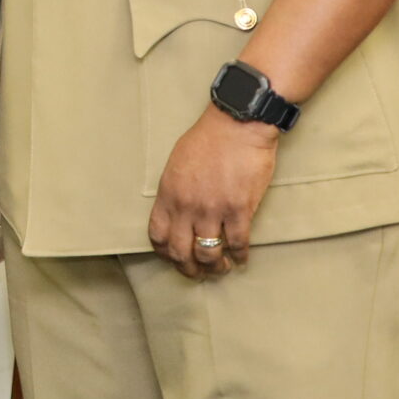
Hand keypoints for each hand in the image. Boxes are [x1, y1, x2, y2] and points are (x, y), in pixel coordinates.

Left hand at [149, 108, 277, 277]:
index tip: (174, 258)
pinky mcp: (239, 210)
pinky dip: (239, 257)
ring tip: (220, 268)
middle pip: (180, 251)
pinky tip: (241, 260)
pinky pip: (237, 243)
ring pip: (208, 253)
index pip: (157, 235)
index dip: (165, 253)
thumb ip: (175, 190)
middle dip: (188, 268)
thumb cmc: (208, 139)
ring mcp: (212, 209)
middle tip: (198, 273)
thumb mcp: (177, 163)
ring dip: (214, 267)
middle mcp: (186, 206)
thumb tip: (179, 211)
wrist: (237, 125)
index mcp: (168, 193)